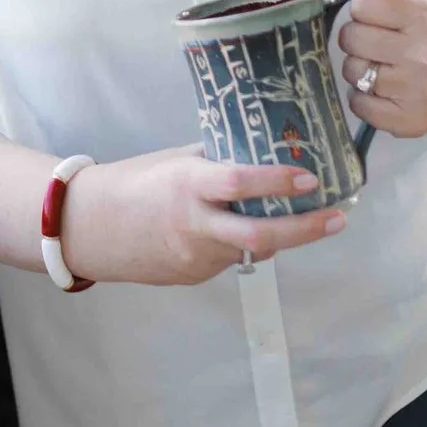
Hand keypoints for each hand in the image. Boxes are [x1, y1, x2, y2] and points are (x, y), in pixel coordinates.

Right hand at [58, 144, 346, 286]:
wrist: (89, 228)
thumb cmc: (133, 182)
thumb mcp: (175, 160)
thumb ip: (215, 160)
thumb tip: (260, 150)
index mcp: (187, 186)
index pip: (237, 183)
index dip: (276, 181)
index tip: (310, 177)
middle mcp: (194, 224)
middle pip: (259, 235)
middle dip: (304, 229)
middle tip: (337, 218)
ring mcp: (195, 256)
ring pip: (250, 250)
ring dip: (277, 235)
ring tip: (303, 218)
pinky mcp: (192, 275)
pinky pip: (229, 260)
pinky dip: (242, 245)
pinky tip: (238, 231)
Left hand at [325, 0, 426, 139]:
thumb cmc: (423, 22)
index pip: (362, 2)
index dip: (365, 6)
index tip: (381, 14)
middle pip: (351, 38)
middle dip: (359, 36)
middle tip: (382, 41)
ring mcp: (419, 91)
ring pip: (352, 72)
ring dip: (360, 67)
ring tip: (385, 64)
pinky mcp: (408, 122)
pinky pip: (358, 104)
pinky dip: (364, 97)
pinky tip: (385, 89)